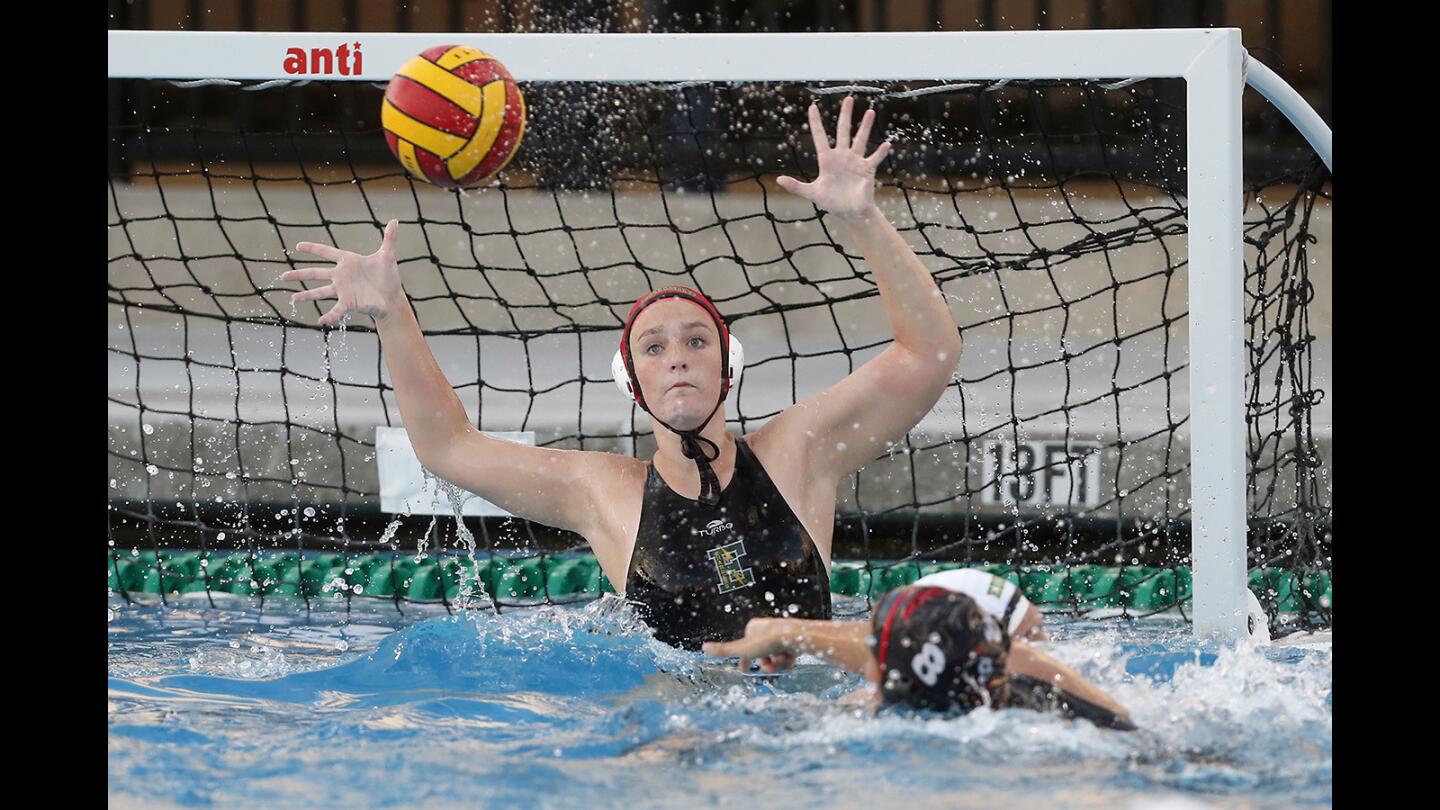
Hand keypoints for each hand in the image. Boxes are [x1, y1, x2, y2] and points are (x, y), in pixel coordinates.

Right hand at [281, 219, 403, 326]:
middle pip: (316, 273)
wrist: (392, 297)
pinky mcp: (349, 303)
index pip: (327, 252)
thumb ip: (389, 238)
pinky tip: (321, 320)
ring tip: (293, 298)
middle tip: (284, 276)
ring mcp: (343, 290)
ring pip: (320, 291)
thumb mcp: (388, 256)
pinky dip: (329, 315)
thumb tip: (395, 220)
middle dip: (300, 274)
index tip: (298, 246)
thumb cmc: (388, 277)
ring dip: (306, 295)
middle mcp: (341, 276)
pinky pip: (336, 309)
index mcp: (348, 261)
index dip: (313, 248)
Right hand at [702, 618, 800, 673]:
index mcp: (753, 627)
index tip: (746, 671)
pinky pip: (788, 654)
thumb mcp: (742, 649)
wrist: (795, 636)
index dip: (746, 660)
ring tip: (783, 662)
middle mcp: (767, 628)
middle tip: (771, 668)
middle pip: (762, 653)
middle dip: (766, 664)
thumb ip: (723, 650)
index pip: (746, 647)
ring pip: (775, 655)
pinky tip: (792, 660)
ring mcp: (781, 633)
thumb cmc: (768, 641)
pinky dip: (789, 660)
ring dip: (778, 663)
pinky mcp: (794, 639)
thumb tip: (703, 647)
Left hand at [778, 95, 890, 218]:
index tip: (812, 107)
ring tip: (869, 112)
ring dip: (865, 127)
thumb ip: (796, 186)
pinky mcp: (867, 170)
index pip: (819, 137)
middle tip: (848, 99)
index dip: (816, 122)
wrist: (849, 212)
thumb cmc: (830, 202)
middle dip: (845, 115)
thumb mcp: (812, 194)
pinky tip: (886, 144)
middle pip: (843, 131)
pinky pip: (874, 158)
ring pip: (860, 140)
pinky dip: (880, 152)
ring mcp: (855, 161)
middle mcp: (842, 156)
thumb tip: (779, 180)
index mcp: (827, 160)